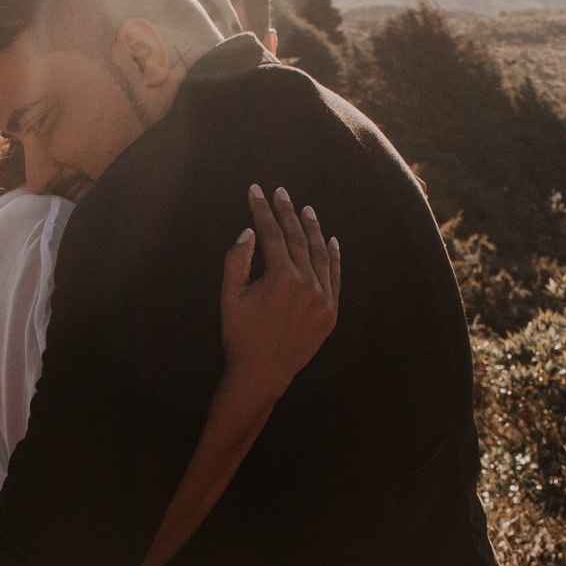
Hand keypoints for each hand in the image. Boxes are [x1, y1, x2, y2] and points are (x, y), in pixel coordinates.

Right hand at [219, 185, 340, 404]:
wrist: (262, 374)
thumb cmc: (240, 336)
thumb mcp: (229, 297)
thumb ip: (237, 260)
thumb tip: (249, 231)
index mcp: (281, 278)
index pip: (272, 234)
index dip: (263, 210)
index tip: (256, 191)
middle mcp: (308, 285)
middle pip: (298, 239)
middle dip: (287, 212)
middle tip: (281, 192)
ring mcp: (323, 299)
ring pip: (321, 254)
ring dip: (313, 229)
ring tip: (306, 209)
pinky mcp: (331, 313)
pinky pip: (335, 278)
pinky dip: (334, 257)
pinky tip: (331, 240)